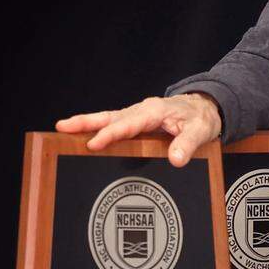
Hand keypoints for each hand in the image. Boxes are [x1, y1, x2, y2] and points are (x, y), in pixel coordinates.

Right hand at [55, 93, 222, 166]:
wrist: (206, 108)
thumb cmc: (202, 118)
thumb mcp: (201, 131)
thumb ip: (188, 144)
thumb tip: (176, 159)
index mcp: (155, 111)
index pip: (129, 124)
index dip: (111, 134)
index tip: (94, 143)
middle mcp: (143, 111)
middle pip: (111, 117)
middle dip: (86, 122)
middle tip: (62, 126)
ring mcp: (138, 115)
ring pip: (109, 118)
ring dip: (87, 123)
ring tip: (62, 128)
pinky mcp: (137, 122)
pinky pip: (115, 123)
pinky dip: (98, 127)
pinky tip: (84, 134)